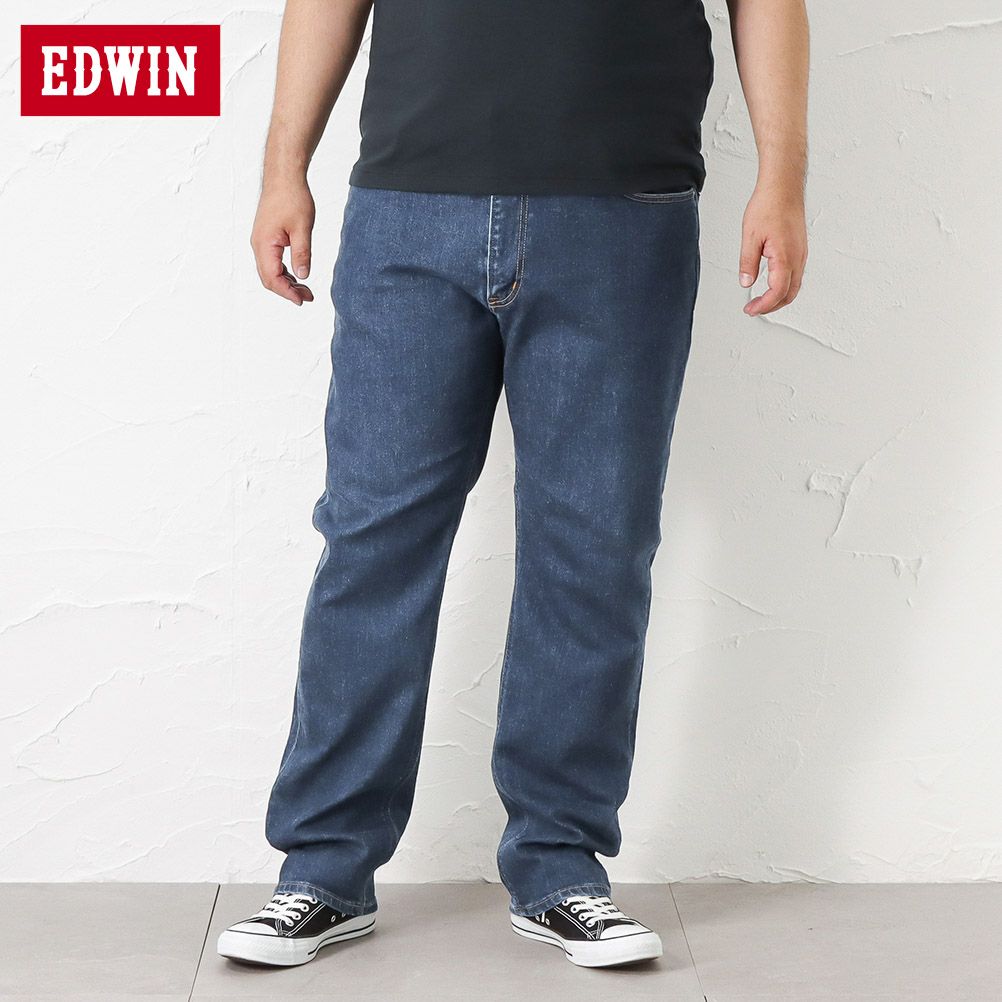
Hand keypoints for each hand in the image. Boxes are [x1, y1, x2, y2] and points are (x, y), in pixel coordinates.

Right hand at [251, 177, 316, 305]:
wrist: (284, 177)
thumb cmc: (292, 198)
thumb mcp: (302, 228)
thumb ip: (302, 254)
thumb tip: (303, 276)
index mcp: (264, 244)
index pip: (272, 278)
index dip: (287, 292)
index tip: (302, 300)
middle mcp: (258, 245)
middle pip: (269, 278)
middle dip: (287, 291)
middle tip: (308, 297)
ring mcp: (260, 242)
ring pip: (270, 271)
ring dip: (286, 282)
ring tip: (306, 290)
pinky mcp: (266, 238)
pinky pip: (272, 262)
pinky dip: (284, 272)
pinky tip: (298, 275)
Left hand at [739, 183, 807, 315]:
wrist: (784, 187)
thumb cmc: (769, 205)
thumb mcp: (750, 237)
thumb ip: (748, 263)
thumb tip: (746, 282)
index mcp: (785, 257)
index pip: (777, 292)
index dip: (764, 305)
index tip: (751, 310)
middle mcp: (798, 258)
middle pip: (789, 294)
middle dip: (772, 306)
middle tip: (754, 309)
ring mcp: (801, 254)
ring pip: (795, 286)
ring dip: (779, 298)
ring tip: (761, 301)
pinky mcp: (800, 249)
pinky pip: (796, 275)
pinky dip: (785, 286)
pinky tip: (772, 285)